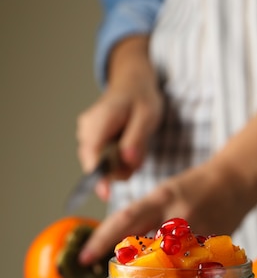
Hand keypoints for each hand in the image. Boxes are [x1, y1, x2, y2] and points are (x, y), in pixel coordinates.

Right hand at [76, 36, 163, 199]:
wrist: (133, 83)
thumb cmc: (141, 97)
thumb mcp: (148, 116)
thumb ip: (137, 139)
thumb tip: (127, 160)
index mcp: (99, 120)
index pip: (91, 154)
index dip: (98, 177)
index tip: (106, 194)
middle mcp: (87, 129)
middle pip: (97, 165)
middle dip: (120, 168)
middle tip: (139, 153)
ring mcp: (87, 135)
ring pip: (102, 165)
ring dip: (123, 164)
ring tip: (137, 145)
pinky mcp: (92, 141)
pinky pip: (105, 161)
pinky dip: (120, 160)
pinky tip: (130, 146)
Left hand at [78, 157, 249, 263]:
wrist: (237, 180)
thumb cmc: (196, 187)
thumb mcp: (166, 194)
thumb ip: (146, 218)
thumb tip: (119, 244)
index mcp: (162, 197)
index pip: (125, 220)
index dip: (101, 239)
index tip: (84, 257)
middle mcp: (179, 215)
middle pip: (146, 247)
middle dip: (128, 265)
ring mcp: (199, 232)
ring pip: (170, 263)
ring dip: (156, 275)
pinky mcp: (215, 246)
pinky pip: (193, 267)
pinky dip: (182, 276)